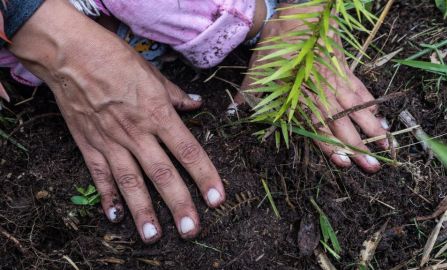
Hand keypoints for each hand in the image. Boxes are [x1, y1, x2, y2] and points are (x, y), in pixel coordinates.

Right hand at [10, 0, 224, 242]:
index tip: (217, 199)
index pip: (188, 151)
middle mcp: (137, 133)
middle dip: (179, 204)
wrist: (70, 55)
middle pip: (163, 174)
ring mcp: (111, 141)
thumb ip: (176, 95)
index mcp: (157, 114)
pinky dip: (108, 197)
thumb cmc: (115, 58)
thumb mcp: (153, 73)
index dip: (205, 176)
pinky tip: (116, 217)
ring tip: (154, 236)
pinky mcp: (89, 145)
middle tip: (192, 230)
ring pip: (131, 182)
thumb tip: (197, 104)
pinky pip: (100, 176)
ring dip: (143, 211)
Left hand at [237, 4, 391, 172]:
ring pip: (358, 109)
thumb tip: (231, 113)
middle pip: (343, 123)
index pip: (318, 126)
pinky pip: (363, 91)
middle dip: (359, 146)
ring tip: (387, 147)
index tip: (345, 162)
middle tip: (373, 166)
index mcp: (299, 96)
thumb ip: (247, 96)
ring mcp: (337, 81)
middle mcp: (322, 92)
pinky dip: (372, 106)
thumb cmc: (275, 48)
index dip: (331, 146)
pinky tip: (381, 120)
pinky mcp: (346, 70)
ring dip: (373, 129)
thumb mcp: (257, 72)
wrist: (298, 16)